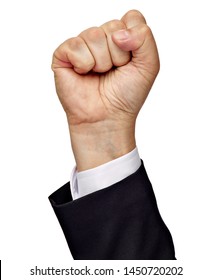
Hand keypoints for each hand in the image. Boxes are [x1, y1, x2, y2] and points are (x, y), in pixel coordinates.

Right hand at [52, 10, 159, 170]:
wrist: (107, 118)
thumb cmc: (125, 95)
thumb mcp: (148, 66)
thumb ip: (145, 38)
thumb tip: (119, 33)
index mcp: (122, 39)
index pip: (131, 18)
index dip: (134, 40)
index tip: (130, 63)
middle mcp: (102, 39)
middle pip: (113, 26)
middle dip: (118, 56)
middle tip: (113, 73)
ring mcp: (83, 46)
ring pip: (94, 35)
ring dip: (101, 62)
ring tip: (98, 75)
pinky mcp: (64, 54)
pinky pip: (75, 45)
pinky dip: (83, 64)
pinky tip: (83, 74)